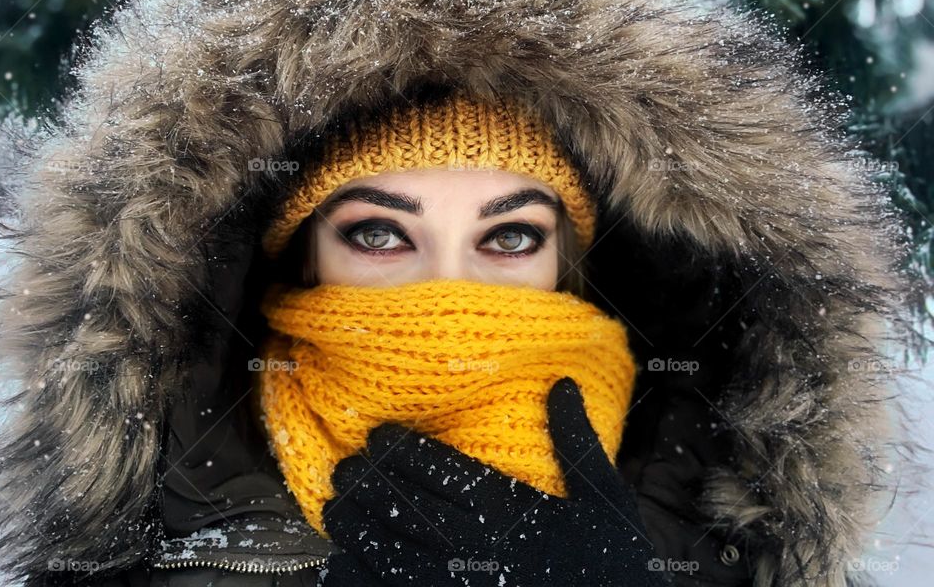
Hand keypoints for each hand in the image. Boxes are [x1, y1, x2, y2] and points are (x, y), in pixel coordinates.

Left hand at [321, 377, 667, 585]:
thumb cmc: (613, 565)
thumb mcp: (604, 499)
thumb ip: (576, 441)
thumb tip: (562, 384)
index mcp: (502, 505)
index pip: (434, 466)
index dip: (398, 448)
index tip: (377, 438)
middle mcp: (470, 543)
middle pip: (400, 502)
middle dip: (366, 482)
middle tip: (345, 469)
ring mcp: (453, 584)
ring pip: (386, 550)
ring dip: (354, 526)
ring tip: (336, 508)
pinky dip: (359, 578)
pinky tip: (340, 566)